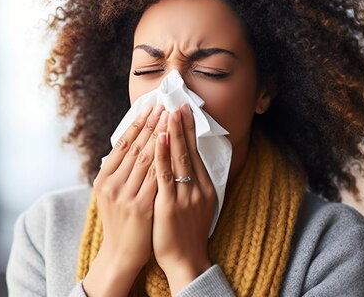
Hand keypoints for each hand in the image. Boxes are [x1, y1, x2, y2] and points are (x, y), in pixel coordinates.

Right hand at [83, 105, 167, 296]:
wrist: (122, 254)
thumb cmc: (121, 222)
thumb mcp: (111, 195)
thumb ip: (119, 172)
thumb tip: (131, 145)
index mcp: (103, 179)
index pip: (122, 144)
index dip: (137, 124)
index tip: (150, 108)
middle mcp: (111, 185)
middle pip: (135, 148)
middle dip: (152, 124)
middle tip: (165, 105)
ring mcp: (125, 196)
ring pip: (146, 158)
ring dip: (160, 135)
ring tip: (171, 118)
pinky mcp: (141, 207)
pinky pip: (156, 178)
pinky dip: (165, 159)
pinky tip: (173, 145)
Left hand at [152, 104, 215, 295]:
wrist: (186, 261)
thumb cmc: (185, 233)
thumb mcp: (194, 204)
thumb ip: (190, 183)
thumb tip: (183, 161)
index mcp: (204, 187)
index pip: (195, 152)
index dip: (189, 130)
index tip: (183, 110)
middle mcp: (198, 188)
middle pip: (189, 150)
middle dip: (182, 125)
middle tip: (177, 102)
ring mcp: (185, 196)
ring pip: (179, 159)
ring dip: (173, 133)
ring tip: (168, 112)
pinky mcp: (170, 205)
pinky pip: (166, 176)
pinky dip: (163, 155)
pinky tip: (160, 139)